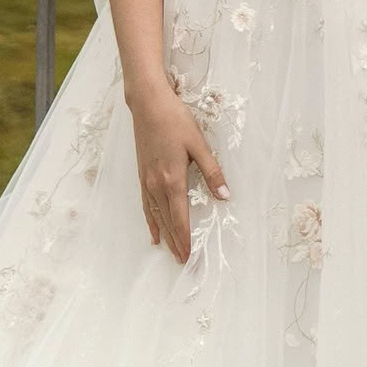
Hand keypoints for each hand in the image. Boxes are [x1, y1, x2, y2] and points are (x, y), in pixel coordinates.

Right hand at [127, 86, 225, 262]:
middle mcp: (157, 184)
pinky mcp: (142, 174)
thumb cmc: (176, 121)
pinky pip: (145, 204)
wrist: (148, 106)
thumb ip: (212, 171)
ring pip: (154, 214)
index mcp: (173, 179)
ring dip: (163, 233)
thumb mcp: (199, 144)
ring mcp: (146, 180)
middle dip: (175, 241)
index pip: (180, 217)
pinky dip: (150, 219)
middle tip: (181, 261)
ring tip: (168, 250)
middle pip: (167, 220)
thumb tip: (225, 195)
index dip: (184, 238)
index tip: (189, 256)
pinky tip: (152, 228)